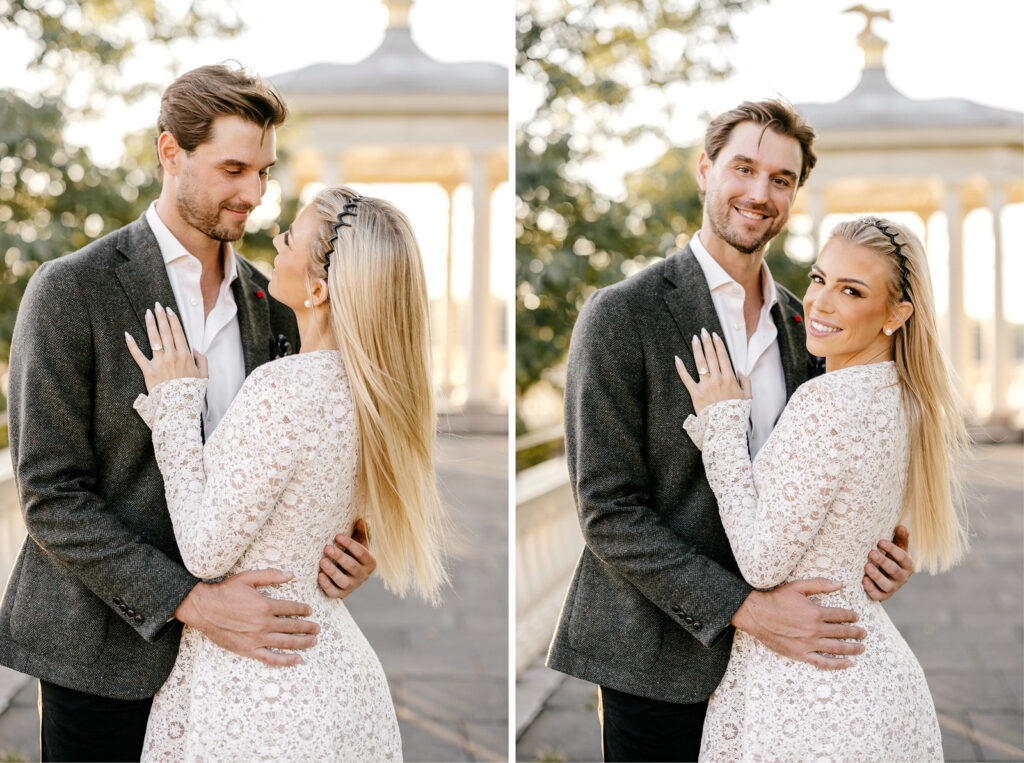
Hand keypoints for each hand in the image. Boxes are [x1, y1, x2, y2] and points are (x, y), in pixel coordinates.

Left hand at [125, 302, 207, 391]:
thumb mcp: (204, 376)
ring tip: (147, 313)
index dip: (173, 320)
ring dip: (151, 324)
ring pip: (154, 339)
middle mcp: (172, 356)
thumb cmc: (192, 392)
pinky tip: (127, 334)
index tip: (169, 310)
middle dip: (161, 317)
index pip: (178, 333)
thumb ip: (203, 361)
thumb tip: (197, 350)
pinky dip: (132, 345)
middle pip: (166, 332)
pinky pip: (138, 356)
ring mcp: (159, 363)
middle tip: (157, 306)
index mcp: (185, 356)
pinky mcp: (148, 371)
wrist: (179, 407)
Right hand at [174, 569, 318, 666]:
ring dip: (303, 642)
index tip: (310, 611)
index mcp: (266, 605)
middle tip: (317, 628)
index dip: (304, 610)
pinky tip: (298, 659)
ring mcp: (257, 638)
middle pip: (293, 626)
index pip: (293, 608)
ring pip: (287, 642)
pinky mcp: (248, 650)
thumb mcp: (248, 577)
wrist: (203, 608)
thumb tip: (291, 574)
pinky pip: (271, 658)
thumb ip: (271, 575)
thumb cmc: (225, 591)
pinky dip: (286, 660)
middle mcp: (264, 623)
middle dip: (308, 627)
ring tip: (314, 641)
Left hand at [317, 518, 376, 598]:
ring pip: (342, 580)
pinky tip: (319, 575)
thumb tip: (361, 521)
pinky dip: (327, 585)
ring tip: (322, 561)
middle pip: (351, 566)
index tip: (337, 536)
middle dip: (339, 556)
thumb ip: (362, 532)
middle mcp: (363, 575)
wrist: (349, 574)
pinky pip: (334, 592)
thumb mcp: (360, 543)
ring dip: (332, 571)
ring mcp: (352, 586)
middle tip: (327, 547)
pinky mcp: (341, 594)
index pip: (361, 553)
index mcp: (370, 562)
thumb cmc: (354, 555)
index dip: (349, 544)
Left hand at [674, 328, 750, 413]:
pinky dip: (681, 368)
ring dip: (697, 349)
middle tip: (702, 331)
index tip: (715, 335)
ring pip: (700, 363)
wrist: (725, 429)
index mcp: (730, 379)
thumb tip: (741, 371)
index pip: (723, 357)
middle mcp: (717, 379)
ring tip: (694, 338)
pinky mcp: (695, 394)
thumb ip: (746, 383)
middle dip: (707, 342)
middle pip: (711, 356)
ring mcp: (705, 386)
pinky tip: (677, 358)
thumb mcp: (748, 398)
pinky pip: (686, 379)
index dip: (718, 344)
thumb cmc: (736, 414)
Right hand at [731, 578, 866, 669]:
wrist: (756, 614)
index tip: (856, 617)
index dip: (851, 616)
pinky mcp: (801, 654)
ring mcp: (809, 643)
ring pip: (837, 648)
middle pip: (842, 632)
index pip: (841, 615)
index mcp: (815, 612)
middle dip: (856, 632)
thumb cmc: (775, 599)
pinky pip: (823, 662)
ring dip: (852, 648)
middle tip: (864, 633)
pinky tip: (848, 663)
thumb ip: (819, 584)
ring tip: (861, 648)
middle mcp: (815, 629)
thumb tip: (839, 584)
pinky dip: (838, 664)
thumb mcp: (797, 586)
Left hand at [862, 524, 913, 600]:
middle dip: (882, 561)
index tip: (879, 541)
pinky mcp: (883, 596)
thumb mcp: (897, 548)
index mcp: (907, 565)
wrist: (886, 576)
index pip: (902, 557)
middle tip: (871, 552)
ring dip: (876, 575)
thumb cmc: (891, 557)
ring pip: (886, 584)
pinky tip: (863, 580)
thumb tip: (901, 526)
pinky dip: (870, 588)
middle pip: (893, 570)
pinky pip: (877, 595)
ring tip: (866, 566)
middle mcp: (902, 577)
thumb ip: (900, 538)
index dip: (892, 549)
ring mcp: (893, 588)